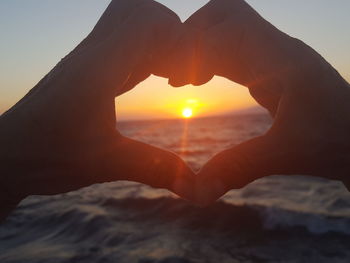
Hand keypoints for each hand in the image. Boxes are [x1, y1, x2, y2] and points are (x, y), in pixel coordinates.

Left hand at [0, 0, 194, 218]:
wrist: (7, 155)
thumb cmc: (47, 157)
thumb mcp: (106, 164)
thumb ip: (155, 169)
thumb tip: (196, 188)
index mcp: (98, 69)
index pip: (147, 21)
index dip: (177, 39)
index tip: (183, 77)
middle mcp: (93, 54)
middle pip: (139, 11)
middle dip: (170, 34)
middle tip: (178, 71)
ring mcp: (89, 58)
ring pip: (129, 23)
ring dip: (157, 43)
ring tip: (168, 76)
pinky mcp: (87, 68)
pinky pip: (122, 44)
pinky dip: (143, 54)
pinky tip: (150, 78)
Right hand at [169, 0, 349, 204]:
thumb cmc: (338, 143)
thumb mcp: (287, 154)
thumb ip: (240, 167)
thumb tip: (197, 191)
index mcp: (281, 60)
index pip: (223, 33)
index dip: (190, 51)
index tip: (173, 83)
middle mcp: (277, 47)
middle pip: (224, 14)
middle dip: (190, 37)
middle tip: (176, 75)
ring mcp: (275, 53)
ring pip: (228, 24)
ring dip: (199, 44)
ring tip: (182, 79)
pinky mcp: (272, 64)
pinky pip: (234, 45)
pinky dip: (210, 56)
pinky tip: (202, 81)